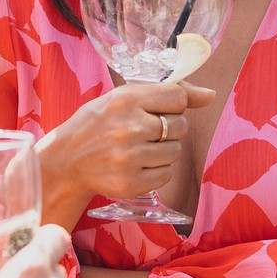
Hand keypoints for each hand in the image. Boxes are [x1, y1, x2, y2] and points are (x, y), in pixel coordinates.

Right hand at [38, 80, 215, 227]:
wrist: (66, 161)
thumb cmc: (97, 124)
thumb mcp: (124, 98)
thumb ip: (168, 94)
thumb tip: (211, 95)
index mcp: (126, 99)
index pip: (178, 98)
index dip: (172, 105)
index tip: (157, 109)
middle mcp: (129, 128)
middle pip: (180, 126)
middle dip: (168, 129)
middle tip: (143, 131)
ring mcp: (130, 158)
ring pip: (175, 152)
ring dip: (163, 151)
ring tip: (138, 149)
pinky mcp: (131, 183)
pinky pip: (166, 175)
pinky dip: (157, 171)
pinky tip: (136, 165)